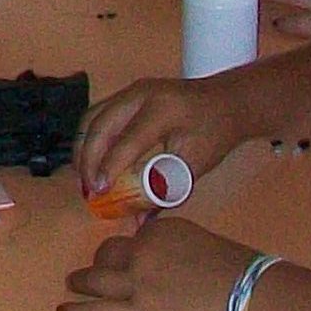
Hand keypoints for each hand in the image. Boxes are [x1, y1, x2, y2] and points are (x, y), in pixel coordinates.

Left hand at [60, 214, 257, 310]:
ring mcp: (136, 284)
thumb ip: (175, 248)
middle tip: (94, 272)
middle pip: (108, 255)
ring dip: (80, 282)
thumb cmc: (240, 273)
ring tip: (73, 285)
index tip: (131, 259)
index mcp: (160, 231)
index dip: (132, 251)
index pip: (135, 238)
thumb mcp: (203, 243)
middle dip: (101, 264)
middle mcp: (141, 252)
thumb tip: (164, 261)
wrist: (250, 298)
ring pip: (94, 279)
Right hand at [76, 75, 249, 197]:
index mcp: (164, 110)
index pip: (126, 141)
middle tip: (88, 190)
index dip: (109, 168)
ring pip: (91, 118)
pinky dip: (89, 139)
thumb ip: (164, 190)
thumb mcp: (194, 165)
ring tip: (85, 178)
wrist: (228, 101)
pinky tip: (91, 162)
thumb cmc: (214, 133)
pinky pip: (97, 115)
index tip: (99, 194)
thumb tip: (137, 219)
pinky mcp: (126, 94)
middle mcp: (141, 93)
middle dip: (87, 160)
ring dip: (83, 149)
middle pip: (99, 125)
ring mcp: (131, 90)